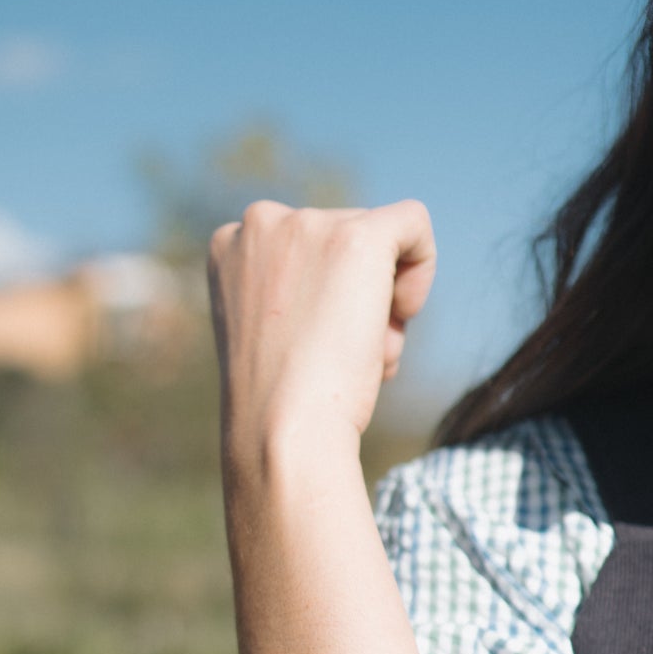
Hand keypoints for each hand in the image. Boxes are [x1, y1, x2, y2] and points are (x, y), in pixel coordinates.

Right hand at [209, 199, 436, 463]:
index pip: (304, 250)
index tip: (316, 345)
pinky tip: (401, 315)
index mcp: (230, 245)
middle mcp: (261, 222)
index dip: (324, 299)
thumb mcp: (274, 335)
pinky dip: (422, 269)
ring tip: (365, 357)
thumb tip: (348, 286)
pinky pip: (414, 223)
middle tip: (345, 359)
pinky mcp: (358, 236)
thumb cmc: (281, 405)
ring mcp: (308, 224)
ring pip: (379, 243)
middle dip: (358, 299)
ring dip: (384, 305)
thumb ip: (296, 294)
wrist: (285, 431)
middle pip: (343, 242)